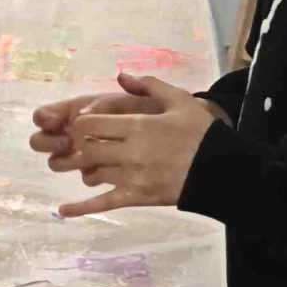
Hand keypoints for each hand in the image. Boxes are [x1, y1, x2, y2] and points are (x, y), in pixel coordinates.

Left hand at [52, 73, 222, 217]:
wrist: (223, 170)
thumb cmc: (202, 133)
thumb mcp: (180, 101)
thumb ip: (149, 86)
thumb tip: (121, 76)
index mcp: (138, 127)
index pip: (90, 124)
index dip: (82, 123)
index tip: (86, 123)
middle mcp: (130, 153)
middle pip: (86, 149)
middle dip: (81, 145)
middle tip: (87, 143)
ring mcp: (132, 177)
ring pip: (92, 174)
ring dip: (86, 168)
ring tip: (89, 164)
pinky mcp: (137, 198)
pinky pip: (103, 204)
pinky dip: (81, 208)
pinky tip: (63, 210)